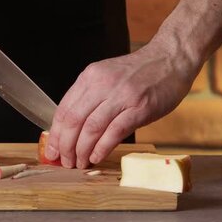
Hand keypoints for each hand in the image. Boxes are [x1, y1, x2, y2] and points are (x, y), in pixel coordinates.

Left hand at [44, 43, 197, 168]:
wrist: (170, 59)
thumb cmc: (139, 72)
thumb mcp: (107, 76)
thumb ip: (89, 97)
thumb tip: (70, 128)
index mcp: (90, 77)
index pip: (64, 109)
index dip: (55, 133)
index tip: (51, 150)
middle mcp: (102, 84)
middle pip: (74, 120)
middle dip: (65, 145)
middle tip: (65, 161)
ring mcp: (122, 95)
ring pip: (92, 128)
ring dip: (82, 150)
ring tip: (79, 163)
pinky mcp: (140, 107)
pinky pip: (115, 131)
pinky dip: (102, 147)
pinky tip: (96, 156)